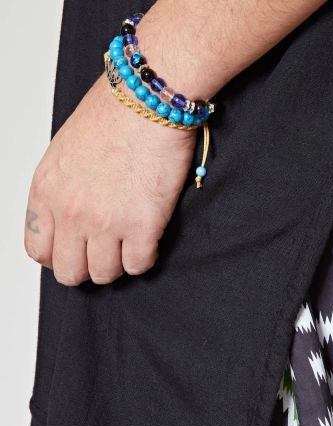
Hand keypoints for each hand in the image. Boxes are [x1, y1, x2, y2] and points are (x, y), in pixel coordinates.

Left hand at [24, 73, 196, 284]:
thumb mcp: (65, 151)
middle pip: (70, 272)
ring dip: (118, 264)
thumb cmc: (113, 114)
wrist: (148, 99)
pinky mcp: (142, 227)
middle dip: (87, 267)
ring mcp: (106, 222)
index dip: (59, 257)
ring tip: (128, 244)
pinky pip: (139, 266)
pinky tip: (149, 239)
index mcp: (46, 191)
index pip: (38, 250)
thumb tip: (72, 218)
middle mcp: (70, 212)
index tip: (75, 252)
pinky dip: (145, 258)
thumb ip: (62, 189)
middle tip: (104, 253)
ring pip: (104, 274)